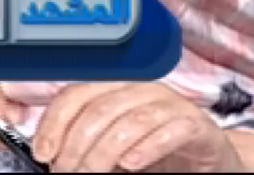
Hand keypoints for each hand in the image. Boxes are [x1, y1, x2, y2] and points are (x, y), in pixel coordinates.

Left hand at [33, 83, 241, 171]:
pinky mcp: (196, 126)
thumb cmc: (158, 151)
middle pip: (98, 110)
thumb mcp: (114, 145)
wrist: (209, 160)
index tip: (43, 152)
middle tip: (68, 171)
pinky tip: (131, 164)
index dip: (54, 123)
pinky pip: (168, 131)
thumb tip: (53, 154)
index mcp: (116, 88)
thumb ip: (87, 143)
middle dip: (77, 146)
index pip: (75, 96)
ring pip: (129, 121)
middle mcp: (141, 89)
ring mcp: (171, 104)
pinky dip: (146, 148)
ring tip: (93, 173)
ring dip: (104, 152)